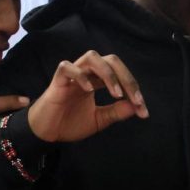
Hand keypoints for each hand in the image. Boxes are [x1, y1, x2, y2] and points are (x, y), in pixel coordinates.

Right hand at [27, 50, 148, 142]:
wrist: (46, 133)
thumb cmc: (69, 123)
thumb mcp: (99, 120)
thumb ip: (116, 112)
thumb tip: (136, 107)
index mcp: (97, 80)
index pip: (121, 75)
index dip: (134, 90)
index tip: (143, 111)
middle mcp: (87, 73)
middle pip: (110, 60)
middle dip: (126, 77)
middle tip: (135, 99)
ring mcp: (72, 74)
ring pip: (91, 57)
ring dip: (107, 73)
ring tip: (116, 93)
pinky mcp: (57, 80)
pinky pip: (67, 67)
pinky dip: (80, 75)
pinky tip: (89, 90)